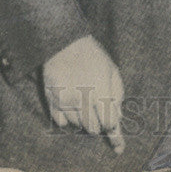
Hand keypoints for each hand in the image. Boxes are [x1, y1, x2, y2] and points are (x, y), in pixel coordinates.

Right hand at [42, 35, 124, 153]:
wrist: (65, 42)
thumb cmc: (93, 56)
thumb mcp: (112, 71)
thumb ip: (117, 95)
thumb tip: (118, 117)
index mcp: (101, 92)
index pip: (109, 123)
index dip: (111, 123)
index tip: (111, 123)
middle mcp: (83, 100)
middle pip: (93, 129)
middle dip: (98, 123)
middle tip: (97, 111)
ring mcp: (65, 102)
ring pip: (77, 126)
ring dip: (83, 119)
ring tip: (83, 103)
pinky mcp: (51, 101)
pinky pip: (61, 122)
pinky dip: (67, 118)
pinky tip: (71, 105)